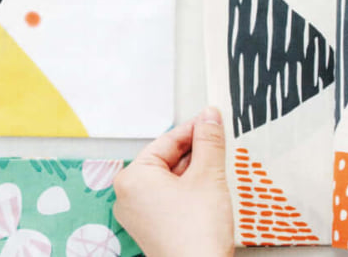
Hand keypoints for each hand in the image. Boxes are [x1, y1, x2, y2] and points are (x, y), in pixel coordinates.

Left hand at [114, 107, 233, 256]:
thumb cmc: (197, 232)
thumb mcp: (208, 176)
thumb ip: (209, 141)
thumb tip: (209, 116)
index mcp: (133, 177)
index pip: (167, 141)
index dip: (194, 128)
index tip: (212, 119)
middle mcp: (128, 195)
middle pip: (167, 160)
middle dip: (195, 150)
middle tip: (219, 139)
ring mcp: (138, 214)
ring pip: (169, 179)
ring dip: (194, 170)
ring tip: (219, 163)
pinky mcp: (151, 229)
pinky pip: (168, 198)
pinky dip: (188, 189)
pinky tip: (209, 187)